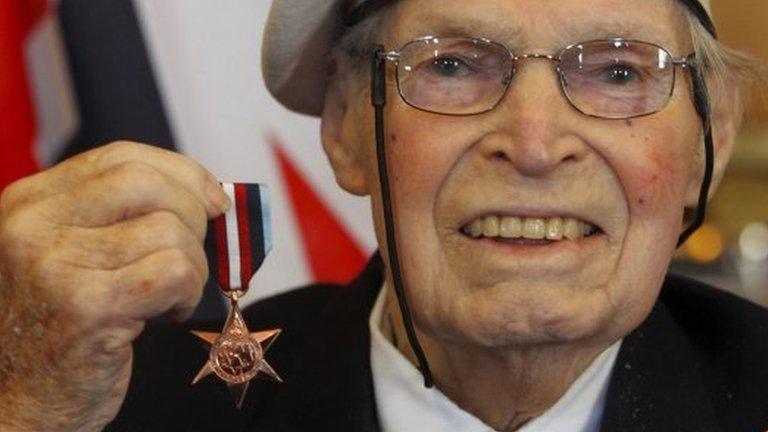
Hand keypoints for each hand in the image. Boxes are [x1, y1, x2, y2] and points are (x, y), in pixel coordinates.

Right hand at [0, 142, 229, 430]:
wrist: (18, 404)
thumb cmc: (59, 329)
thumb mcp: (71, 255)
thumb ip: (120, 217)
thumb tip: (208, 193)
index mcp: (30, 203)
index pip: (123, 157)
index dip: (183, 173)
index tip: (214, 199)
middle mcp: (33, 225)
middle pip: (149, 183)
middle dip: (194, 215)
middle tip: (193, 256)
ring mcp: (55, 264)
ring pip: (171, 231)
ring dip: (192, 269)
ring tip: (167, 298)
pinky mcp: (86, 306)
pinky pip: (175, 272)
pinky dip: (188, 293)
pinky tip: (165, 315)